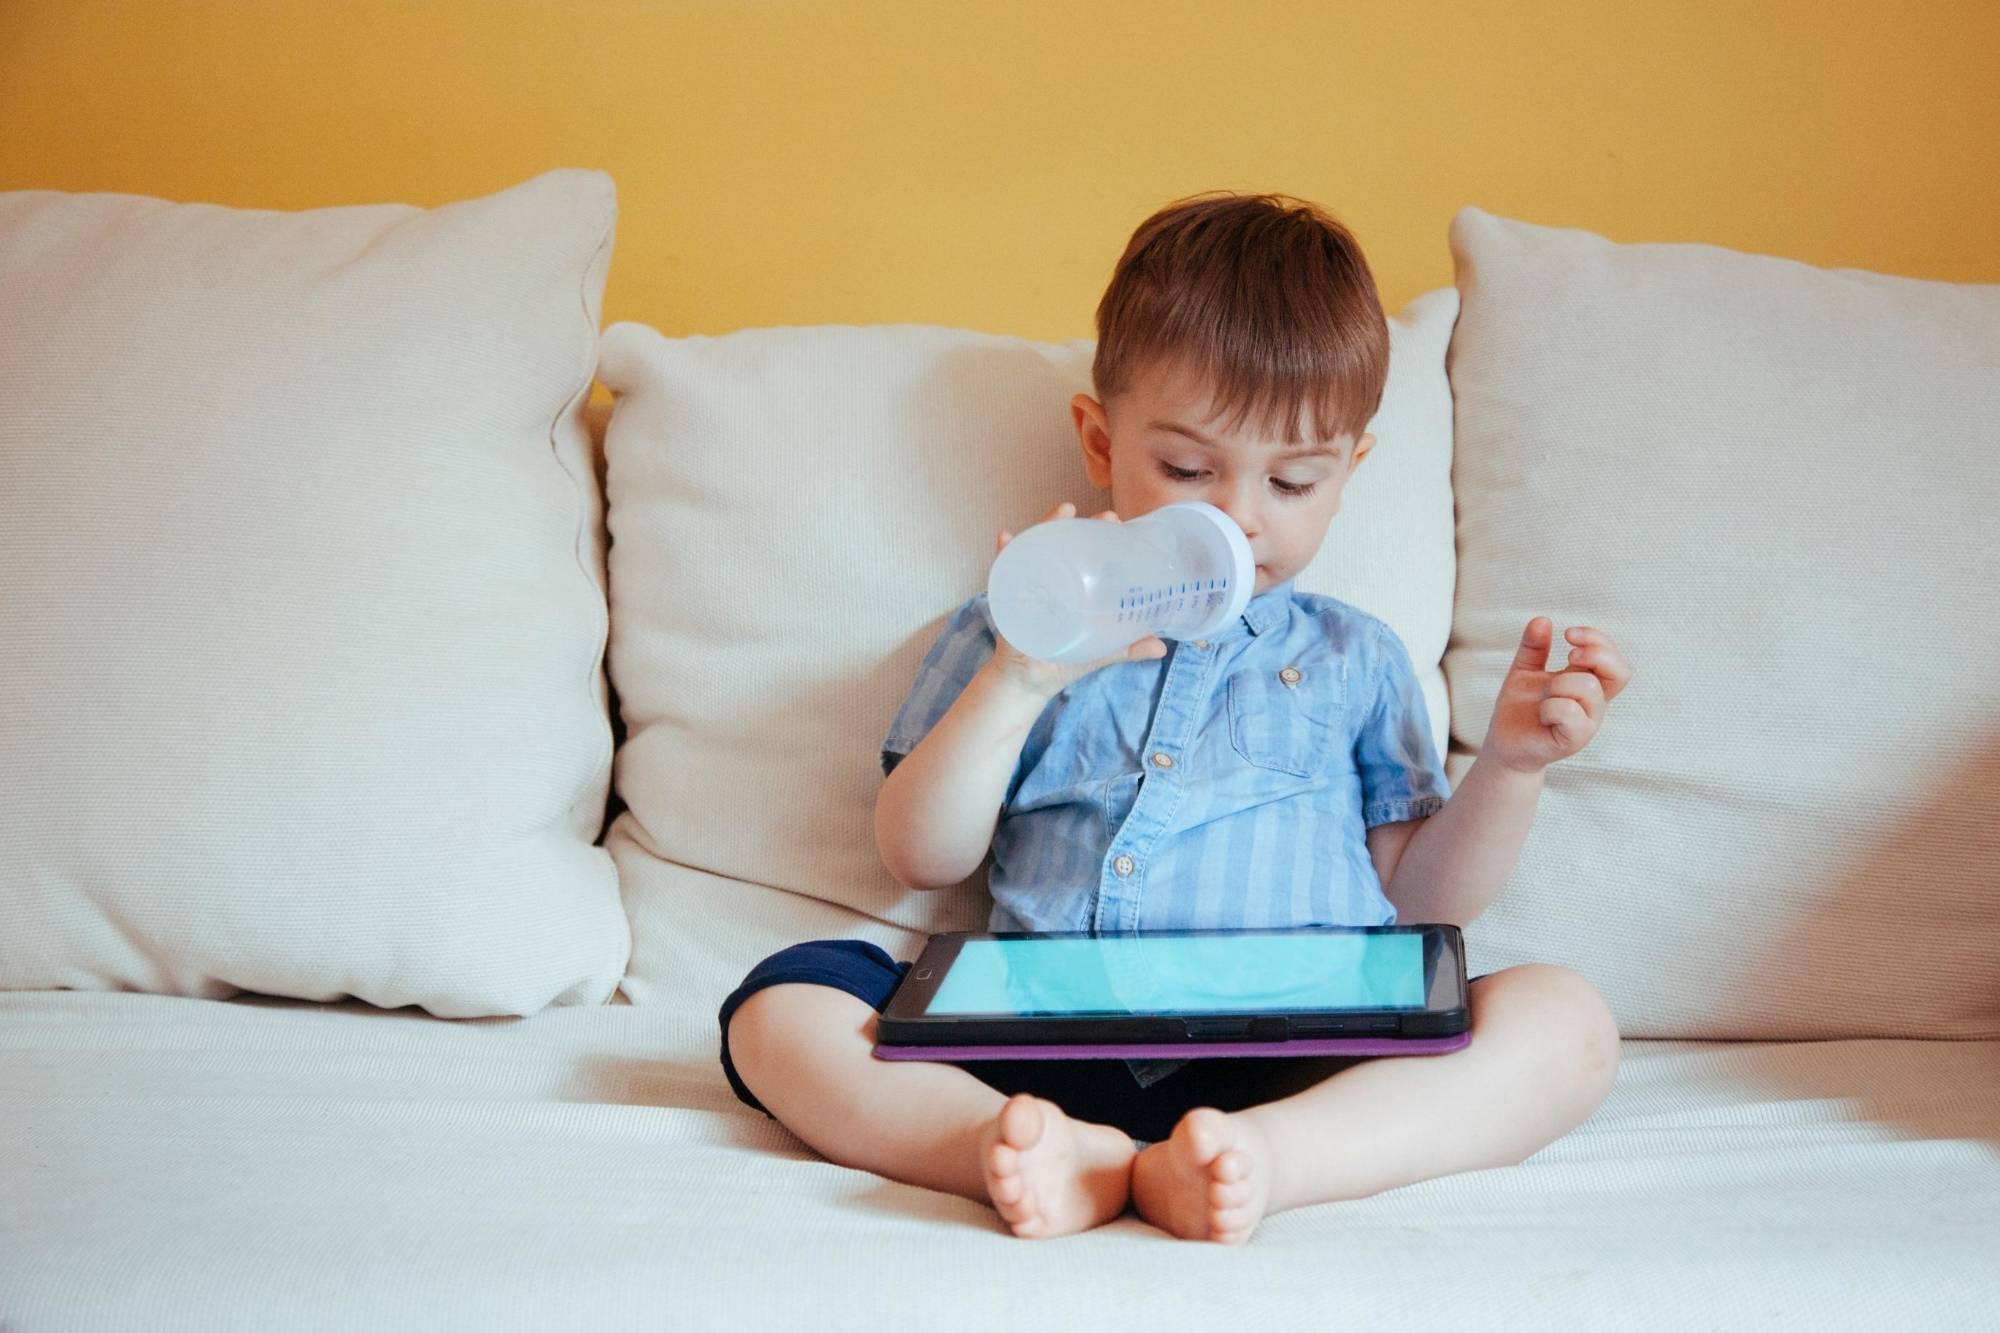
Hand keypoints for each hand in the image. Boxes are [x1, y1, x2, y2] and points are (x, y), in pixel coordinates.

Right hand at [986, 500, 1167, 698]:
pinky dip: (1003, 553)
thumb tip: (1162, 647)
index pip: (1086, 553)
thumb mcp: (1099, 652)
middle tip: (1105, 516)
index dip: (1101, 535)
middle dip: (1084, 523)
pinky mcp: (1010, 598)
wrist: (1028, 683)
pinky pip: (1002, 571)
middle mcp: (1052, 580)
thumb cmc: (1063, 662)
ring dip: (1046, 526)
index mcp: (1074, 588)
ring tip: (1064, 510)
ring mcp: (1029, 585)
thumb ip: (1127, 648)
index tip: (1117, 522)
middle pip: (1063, 543)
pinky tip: (1006, 538)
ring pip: (1037, 547)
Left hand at [1480, 617, 1632, 773]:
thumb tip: (1541, 619)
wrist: (1504, 743)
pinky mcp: (1573, 740)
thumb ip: (1534, 647)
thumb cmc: (1520, 708)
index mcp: (1586, 683)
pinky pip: (1571, 713)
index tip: (1569, 633)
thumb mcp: (1524, 670)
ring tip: (1544, 696)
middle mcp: (1593, 703)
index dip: (1598, 640)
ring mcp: (1586, 723)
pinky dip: (1552, 706)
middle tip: (1568, 656)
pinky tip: (1542, 712)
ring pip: (1589, 687)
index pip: (1613, 658)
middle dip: (1595, 653)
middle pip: (1620, 671)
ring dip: (1560, 683)